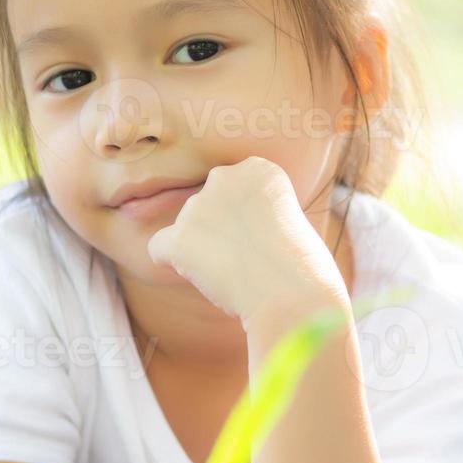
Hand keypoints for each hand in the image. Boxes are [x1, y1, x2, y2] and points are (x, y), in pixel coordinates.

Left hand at [146, 157, 349, 330]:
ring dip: (202, 250)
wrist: (295, 294)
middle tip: (247, 259)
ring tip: (235, 272)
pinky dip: (173, 265)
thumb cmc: (302, 268)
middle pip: (207, 206)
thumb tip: (223, 229)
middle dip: (219, 231)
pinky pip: (159, 248)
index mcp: (258, 168)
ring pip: (186, 229)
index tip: (265, 240)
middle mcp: (225, 176)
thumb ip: (252, 211)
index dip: (245, 220)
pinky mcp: (180, 236)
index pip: (232, 191)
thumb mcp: (288, 220)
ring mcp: (198, 205)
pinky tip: (201, 278)